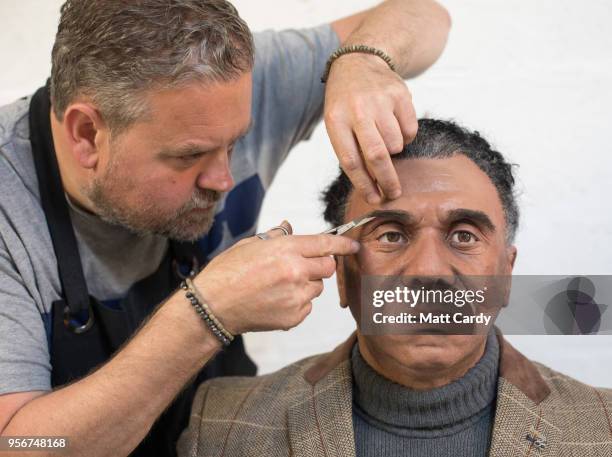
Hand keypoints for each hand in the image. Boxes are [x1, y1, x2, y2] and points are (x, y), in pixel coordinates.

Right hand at [191, 221, 359, 333]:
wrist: (212, 306)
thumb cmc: (227, 272)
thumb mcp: (250, 245)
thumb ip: (276, 237)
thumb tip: (289, 228)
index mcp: (285, 249)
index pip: (325, 243)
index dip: (343, 244)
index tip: (353, 245)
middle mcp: (295, 271)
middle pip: (328, 267)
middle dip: (320, 265)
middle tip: (302, 267)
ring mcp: (296, 296)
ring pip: (318, 288)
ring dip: (307, 284)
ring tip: (279, 286)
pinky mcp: (294, 316)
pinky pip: (307, 306)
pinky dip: (297, 302)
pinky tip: (275, 300)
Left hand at [324, 53, 417, 203]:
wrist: (358, 62)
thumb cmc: (345, 104)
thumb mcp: (337, 123)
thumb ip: (351, 150)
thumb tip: (372, 187)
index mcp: (336, 121)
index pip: (350, 161)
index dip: (364, 185)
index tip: (375, 199)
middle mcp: (357, 109)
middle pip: (376, 155)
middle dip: (387, 180)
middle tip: (394, 193)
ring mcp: (380, 101)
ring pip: (396, 144)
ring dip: (394, 151)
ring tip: (385, 139)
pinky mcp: (400, 94)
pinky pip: (410, 130)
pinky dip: (405, 136)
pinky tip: (394, 123)